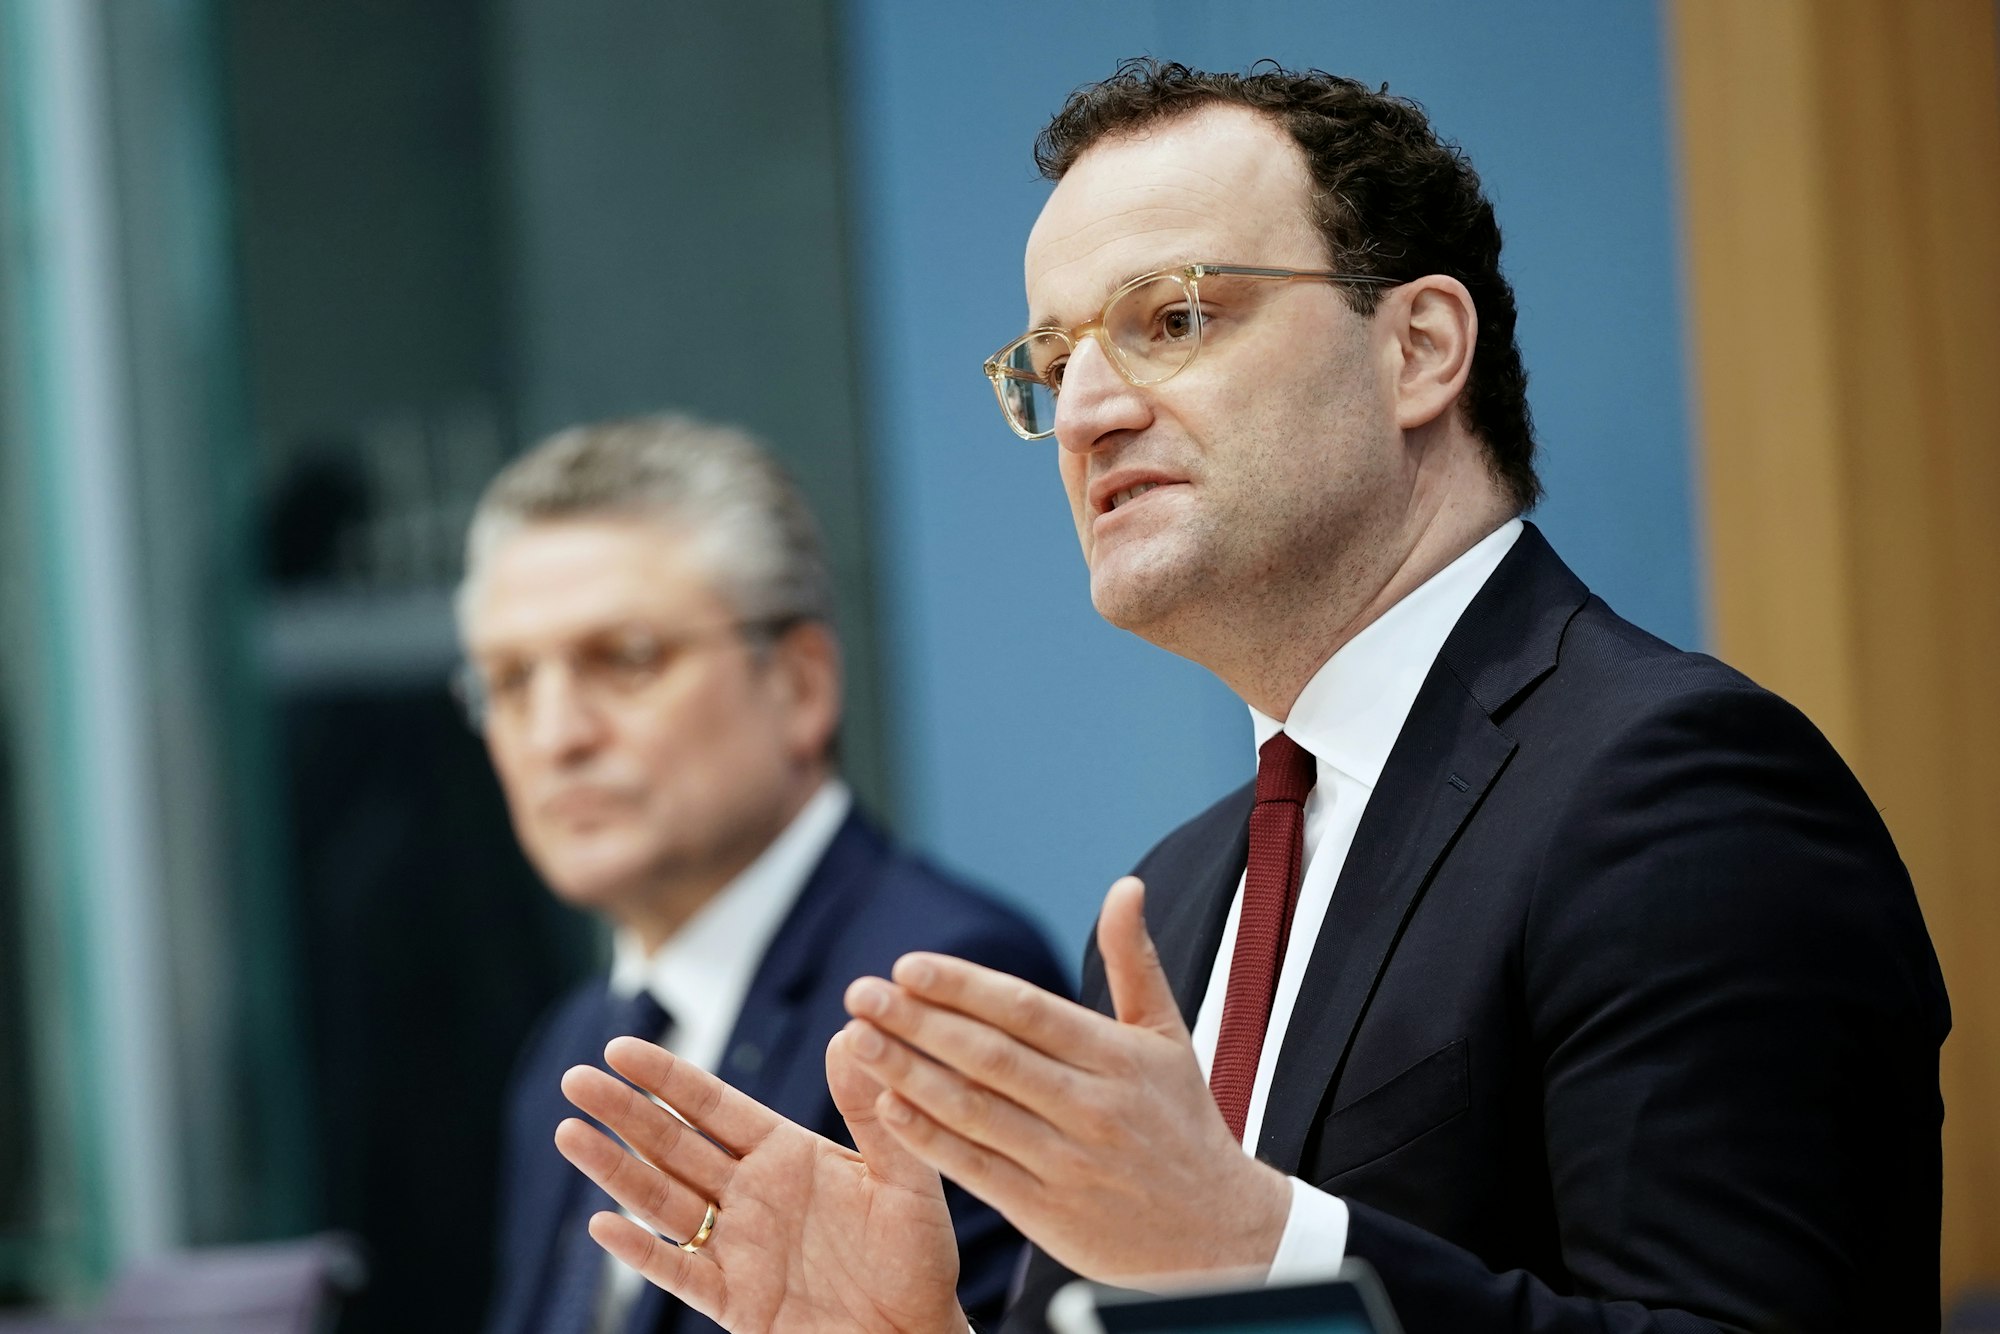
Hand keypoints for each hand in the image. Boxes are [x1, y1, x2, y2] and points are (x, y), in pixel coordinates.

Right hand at [556, 1031, 965, 1333]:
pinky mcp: (735, 1302)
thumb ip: (871, 1111)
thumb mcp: (905, 1175)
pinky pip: (679, 1272)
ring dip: (615, 1169)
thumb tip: (848, 1032)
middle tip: (576, 1077)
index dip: (668, 1078)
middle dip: (625, 1112)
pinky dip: (640, 1253)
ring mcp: (737, 1247)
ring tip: (569, 1132)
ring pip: (661, 1201)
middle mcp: (751, 1194)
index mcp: (787, 1154)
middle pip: (673, 1145)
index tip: (621, 1046)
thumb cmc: (919, 1256)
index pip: (715, 1106)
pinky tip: (603, 1225)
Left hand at [840, 876, 1292, 1283]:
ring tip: (856, 1042)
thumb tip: (1126, 885)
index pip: (1028, 1011)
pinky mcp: (1048, 1214)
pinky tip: (886, 1107)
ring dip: (909, 1074)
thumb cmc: (1183, 1121)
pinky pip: (977, 1171)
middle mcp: (1092, 1107)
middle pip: (991, 1057)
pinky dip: (929, 1139)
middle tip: (859, 993)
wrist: (1218, 1234)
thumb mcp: (1167, 1036)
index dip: (964, 987)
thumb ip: (1134, 961)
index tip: (907, 966)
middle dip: (917, 1022)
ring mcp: (1068, 1163)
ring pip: (974, 1112)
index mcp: (1118, 1058)